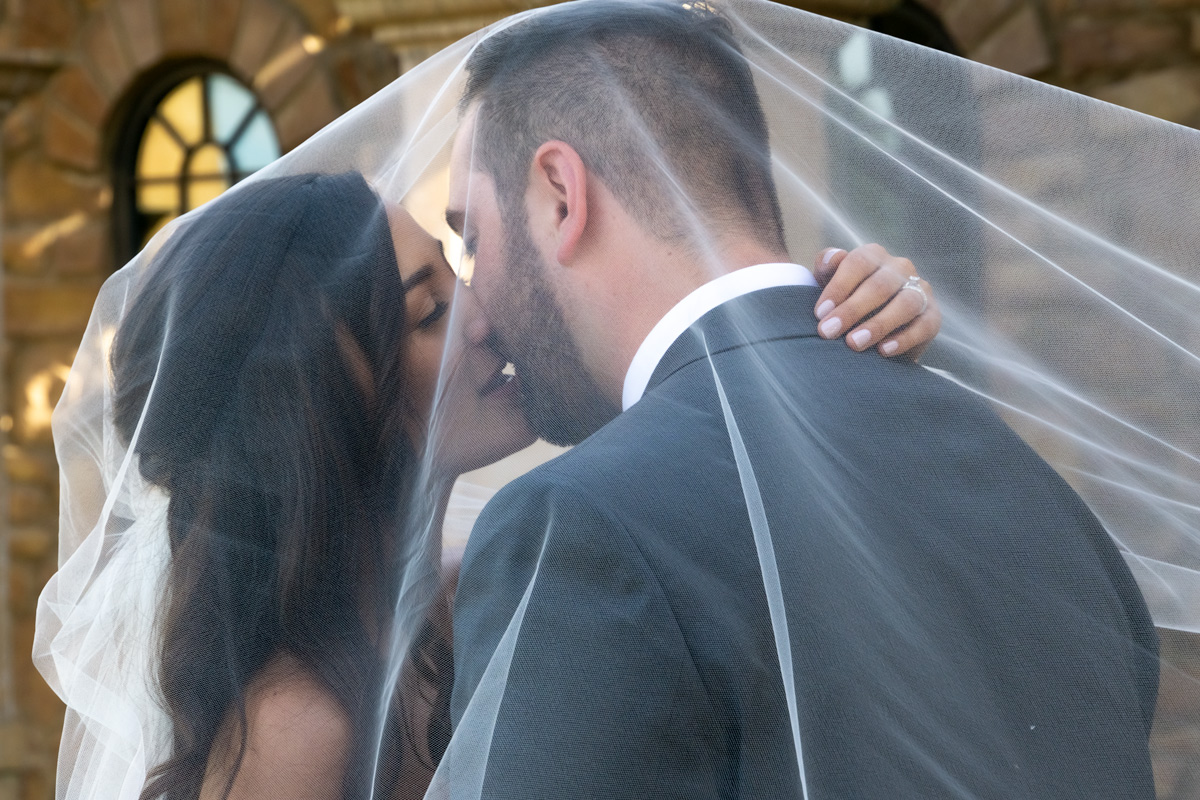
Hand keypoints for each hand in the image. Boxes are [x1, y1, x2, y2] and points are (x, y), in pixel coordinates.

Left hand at [812, 244, 941, 360]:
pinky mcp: (933, 316)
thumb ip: (826, 266)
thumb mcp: (829, 282)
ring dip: (878, 325)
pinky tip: (883, 351)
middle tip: (828, 332)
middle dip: (851, 310)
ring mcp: (920, 291)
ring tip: (854, 344)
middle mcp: (900, 268)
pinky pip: (924, 326)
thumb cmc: (845, 301)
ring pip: (905, 304)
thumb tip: (832, 258)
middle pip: (880, 285)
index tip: (820, 313)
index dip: (839, 287)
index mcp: (874, 255)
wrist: (873, 333)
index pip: (858, 263)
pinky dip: (904, 339)